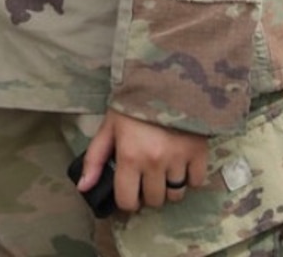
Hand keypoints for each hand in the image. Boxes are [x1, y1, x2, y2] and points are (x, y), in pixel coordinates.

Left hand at [77, 109, 207, 212]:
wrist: (165, 81)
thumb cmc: (132, 105)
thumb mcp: (108, 128)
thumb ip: (94, 159)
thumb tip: (83, 188)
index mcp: (129, 156)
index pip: (128, 200)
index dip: (127, 201)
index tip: (129, 193)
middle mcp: (154, 162)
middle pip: (154, 201)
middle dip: (148, 193)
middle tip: (146, 178)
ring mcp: (179, 160)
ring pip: (176, 195)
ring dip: (168, 188)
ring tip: (163, 171)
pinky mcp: (199, 154)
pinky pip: (197, 182)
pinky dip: (189, 178)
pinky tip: (180, 164)